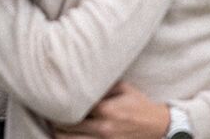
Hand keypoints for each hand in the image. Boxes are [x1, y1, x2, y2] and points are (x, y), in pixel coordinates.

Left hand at [53, 83, 168, 138]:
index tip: (53, 98)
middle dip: (56, 118)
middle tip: (50, 111)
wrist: (158, 126)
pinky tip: (67, 134)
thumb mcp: (123, 88)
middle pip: (67, 125)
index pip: (74, 106)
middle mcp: (104, 127)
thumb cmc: (138, 104)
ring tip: (56, 124)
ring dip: (59, 132)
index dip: (61, 103)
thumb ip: (101, 83)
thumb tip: (78, 76)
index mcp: (106, 109)